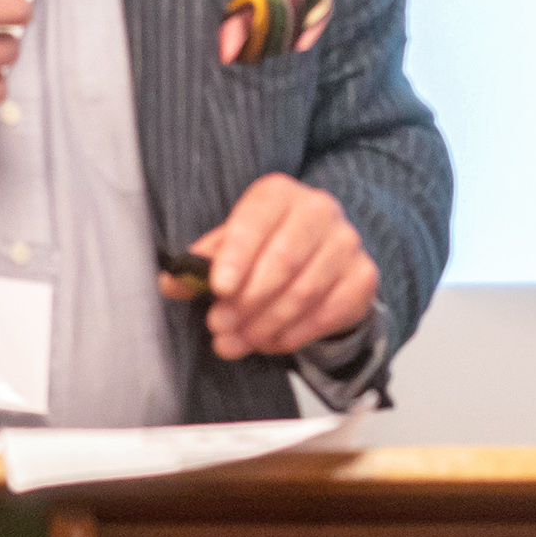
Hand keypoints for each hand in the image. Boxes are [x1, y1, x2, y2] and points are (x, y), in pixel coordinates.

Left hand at [168, 174, 376, 359]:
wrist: (320, 257)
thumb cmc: (264, 249)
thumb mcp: (229, 248)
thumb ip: (200, 264)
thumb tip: (172, 282)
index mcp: (279, 194)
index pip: (256, 219)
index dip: (236, 254)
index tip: (218, 288)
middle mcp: (319, 209)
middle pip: (283, 259)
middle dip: (246, 300)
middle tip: (219, 325)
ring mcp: (346, 242)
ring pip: (304, 291)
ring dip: (265, 323)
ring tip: (237, 341)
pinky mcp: (363, 276)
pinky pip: (329, 312)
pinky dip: (295, 334)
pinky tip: (270, 342)